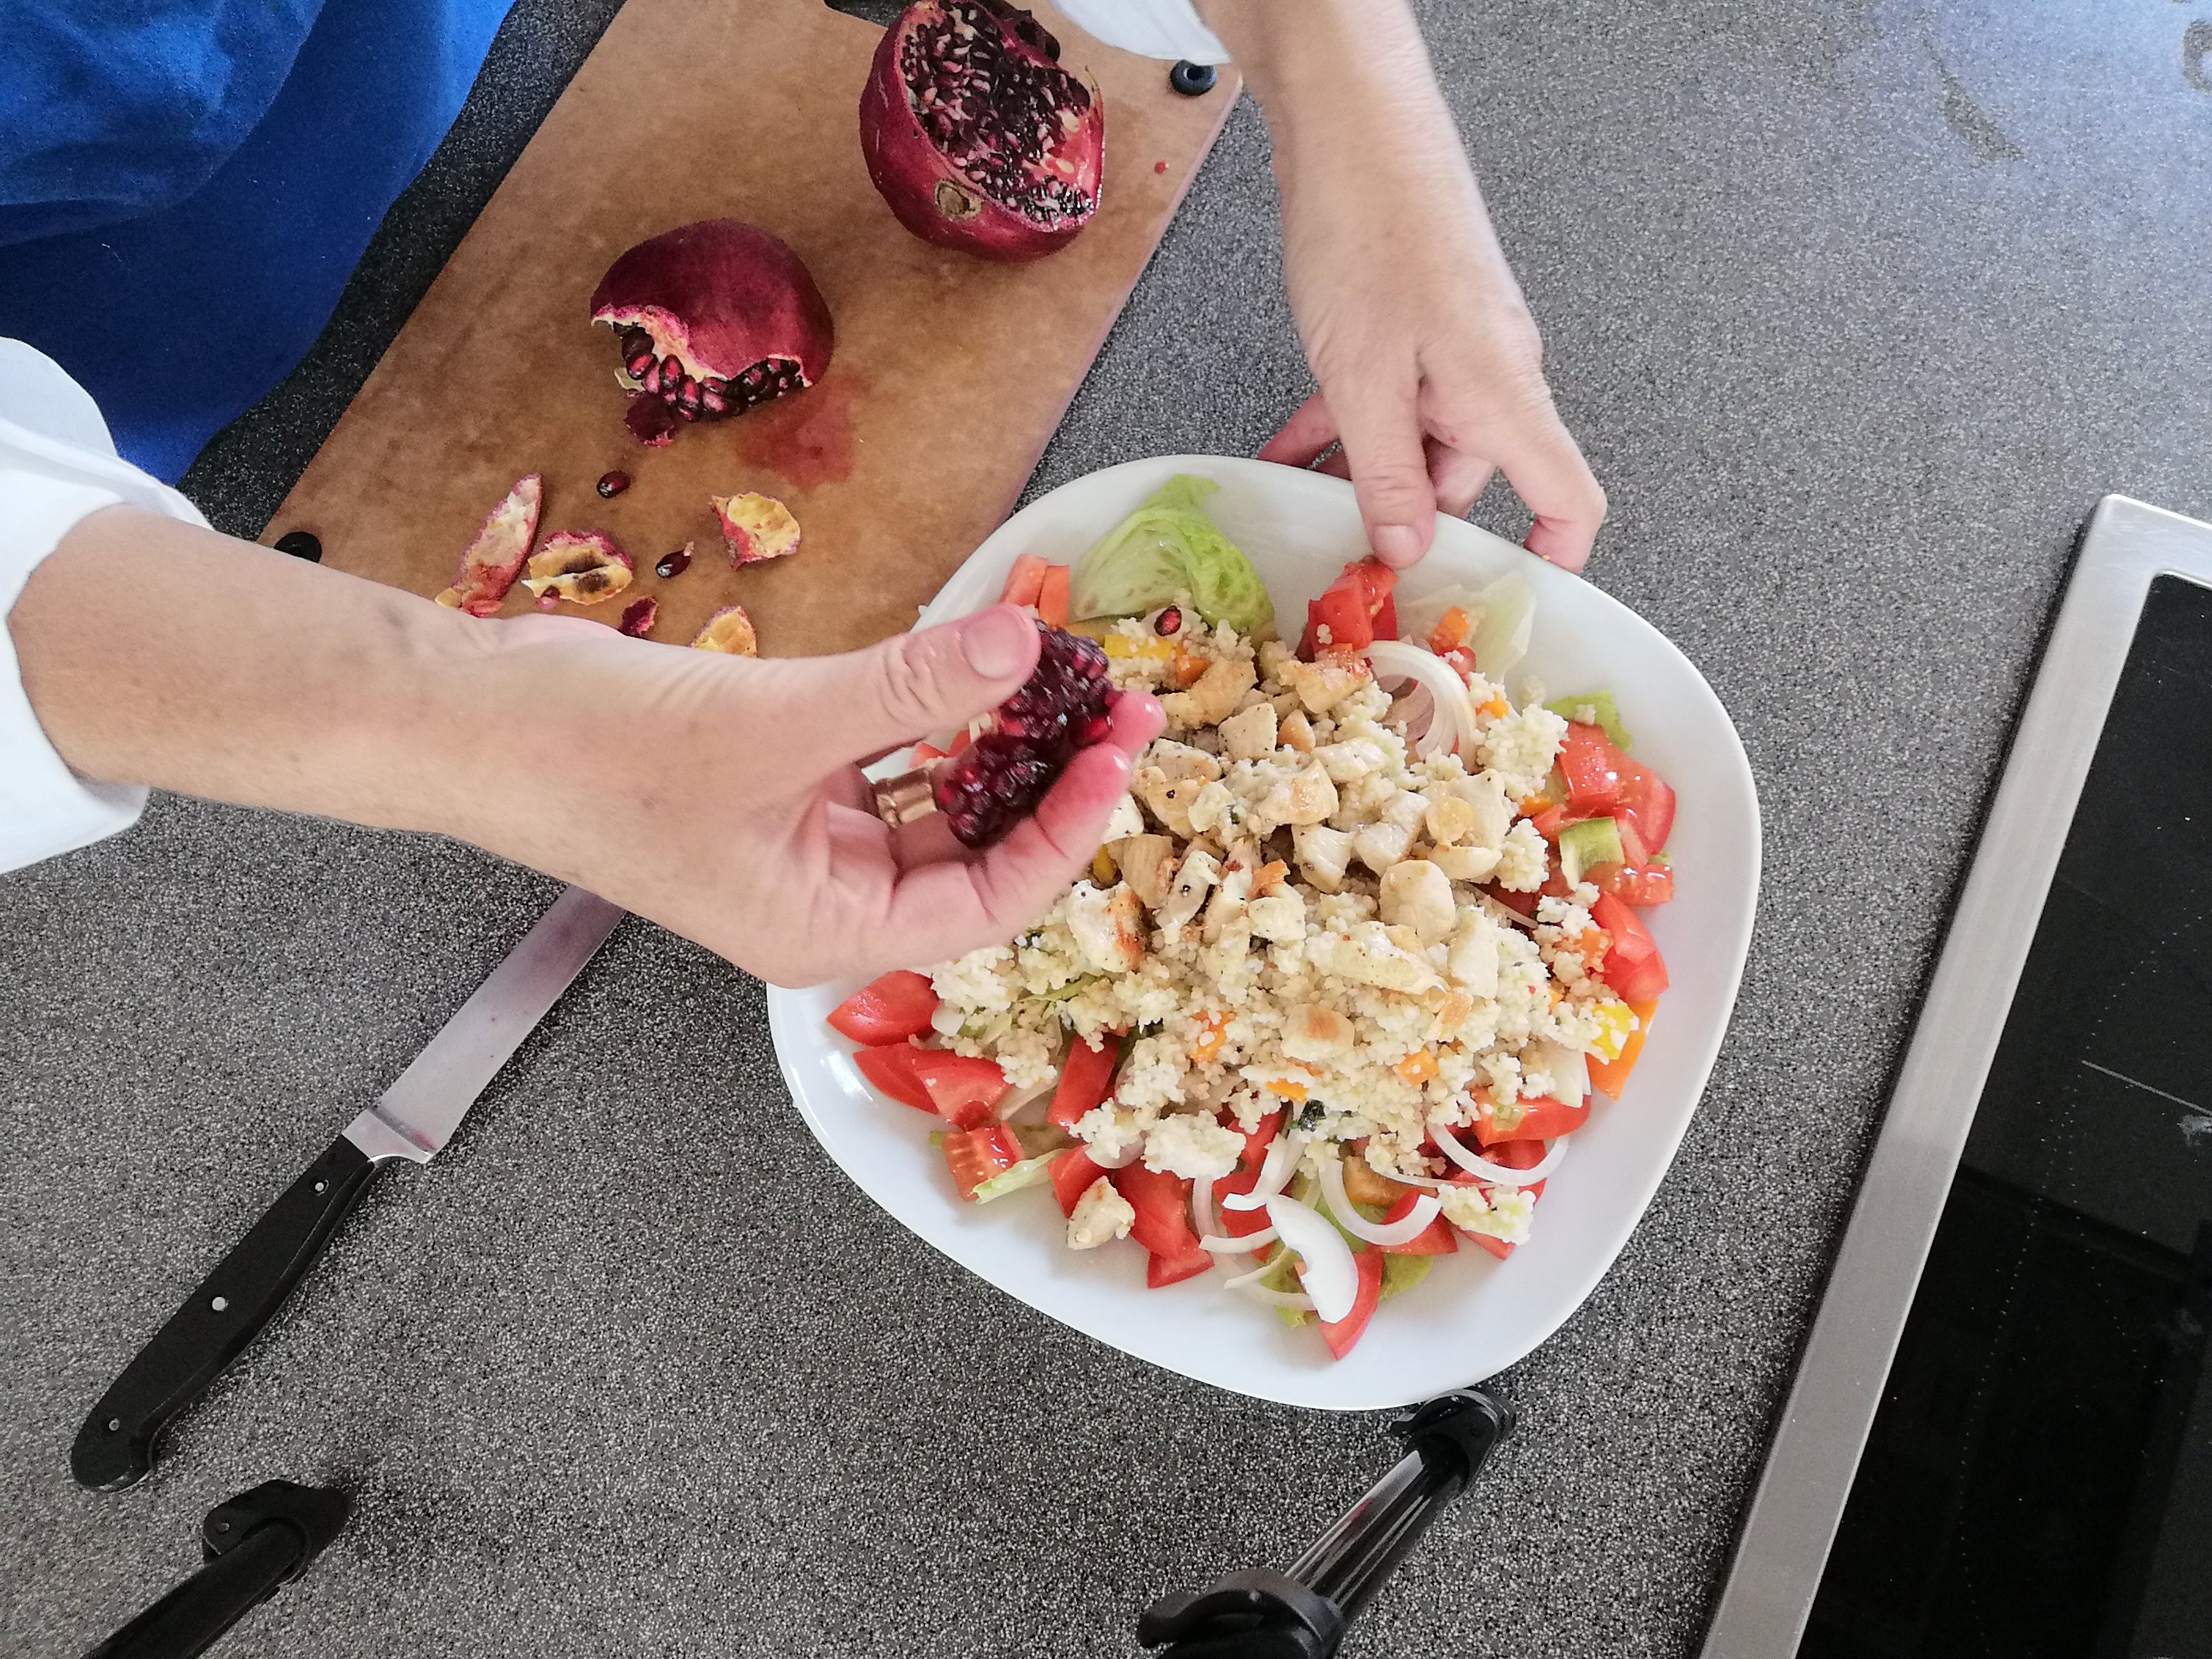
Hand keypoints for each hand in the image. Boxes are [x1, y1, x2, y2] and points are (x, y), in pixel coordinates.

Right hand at [14, 512, 1160, 985]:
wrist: (469, 717)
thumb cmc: (594, 753)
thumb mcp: (776, 721)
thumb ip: (909, 686)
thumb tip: (1024, 638)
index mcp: (823, 931)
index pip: (986, 904)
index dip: (1065, 835)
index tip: (1120, 757)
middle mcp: (823, 899)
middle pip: (972, 853)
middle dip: (1044, 780)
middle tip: (1115, 701)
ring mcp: (800, 840)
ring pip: (932, 799)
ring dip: (992, 739)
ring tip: (1061, 671)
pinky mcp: (779, 781)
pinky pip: (884, 756)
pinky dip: (928, 712)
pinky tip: (973, 662)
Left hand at [1203, 0, 1607, 570]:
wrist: (1351, 125)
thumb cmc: (1370, 230)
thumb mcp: (1365, 378)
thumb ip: (1385, 473)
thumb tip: (1408, 547)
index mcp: (1504, 395)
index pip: (1567, 497)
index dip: (1554, 558)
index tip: (1512, 603)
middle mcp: (1492, 375)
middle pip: (1470, 479)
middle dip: (1409, 522)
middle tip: (1345, 566)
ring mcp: (1452, 347)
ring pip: (1415, 439)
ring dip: (1361, 474)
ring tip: (1300, 509)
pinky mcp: (1413, 323)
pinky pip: (1385, 398)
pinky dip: (1341, 427)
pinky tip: (1286, 450)